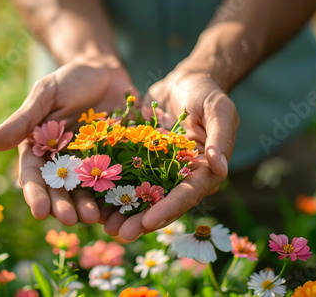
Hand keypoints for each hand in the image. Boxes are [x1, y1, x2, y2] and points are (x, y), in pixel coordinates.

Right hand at [0, 55, 138, 225]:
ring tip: (93, 219)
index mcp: (40, 149)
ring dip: (87, 207)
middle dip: (63, 206)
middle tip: (69, 220)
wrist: (105, 73)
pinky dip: (115, 196)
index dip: (36, 194)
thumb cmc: (70, 80)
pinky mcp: (114, 161)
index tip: (39, 211)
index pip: (34, 176)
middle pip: (61, 190)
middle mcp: (64, 162)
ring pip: (86, 191)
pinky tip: (119, 208)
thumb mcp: (46, 95)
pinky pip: (114, 181)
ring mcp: (90, 163)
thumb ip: (23, 120)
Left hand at [102, 61, 239, 239]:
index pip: (187, 195)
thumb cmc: (206, 93)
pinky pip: (128, 176)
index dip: (168, 209)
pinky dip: (114, 188)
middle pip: (163, 203)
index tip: (148, 222)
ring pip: (143, 196)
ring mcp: (162, 169)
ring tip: (104, 226)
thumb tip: (220, 168)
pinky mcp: (144, 159)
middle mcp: (183, 175)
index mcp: (205, 171)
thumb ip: (220, 138)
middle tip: (120, 233)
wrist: (184, 80)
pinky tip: (95, 199)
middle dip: (142, 220)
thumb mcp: (219, 110)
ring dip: (125, 212)